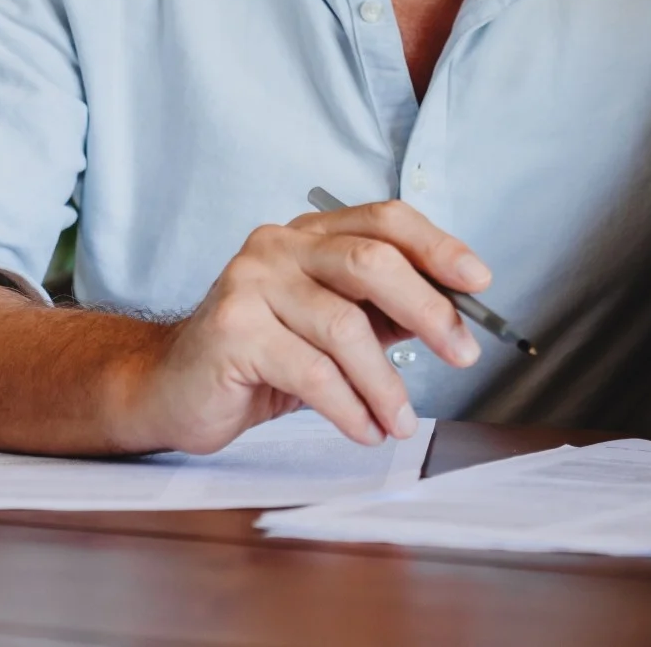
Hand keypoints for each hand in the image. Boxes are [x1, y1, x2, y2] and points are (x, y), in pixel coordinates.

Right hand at [120, 201, 488, 453]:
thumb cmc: (260, 357)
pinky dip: (350, 408)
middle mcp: (277, 246)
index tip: (479, 281)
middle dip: (428, 311)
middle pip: (371, 263)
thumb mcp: (330, 327)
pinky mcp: (232, 331)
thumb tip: (456, 316)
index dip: (438, 246)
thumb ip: (383, 313)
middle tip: (463, 355)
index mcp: (308, 234)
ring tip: (401, 422)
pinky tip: (365, 430)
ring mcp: (250, 284)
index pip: (385, 220)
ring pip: (344, 328)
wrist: (171, 389)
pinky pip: (312, 372)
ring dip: (386, 384)